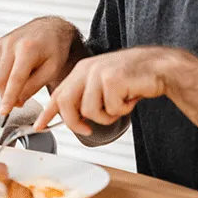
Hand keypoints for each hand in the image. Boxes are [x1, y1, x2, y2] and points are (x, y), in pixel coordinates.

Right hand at [0, 17, 78, 114]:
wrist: (50, 27)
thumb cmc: (55, 48)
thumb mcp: (52, 69)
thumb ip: (34, 86)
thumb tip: (17, 101)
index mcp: (28, 49)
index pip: (15, 78)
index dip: (9, 97)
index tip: (4, 111)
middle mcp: (11, 43)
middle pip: (1, 79)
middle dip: (7, 95)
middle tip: (20, 102)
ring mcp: (2, 42)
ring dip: (10, 83)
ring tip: (29, 73)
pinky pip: (0, 67)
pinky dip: (9, 72)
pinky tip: (22, 64)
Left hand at [34, 47, 184, 133]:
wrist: (158, 66)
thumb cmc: (132, 78)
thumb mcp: (102, 84)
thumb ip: (85, 96)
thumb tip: (71, 118)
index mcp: (81, 70)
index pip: (58, 93)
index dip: (47, 113)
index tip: (39, 126)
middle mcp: (86, 70)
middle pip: (66, 104)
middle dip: (75, 123)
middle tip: (87, 131)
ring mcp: (99, 73)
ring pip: (90, 111)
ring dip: (107, 116)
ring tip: (120, 104)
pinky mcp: (113, 79)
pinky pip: (111, 109)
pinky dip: (123, 110)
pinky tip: (130, 98)